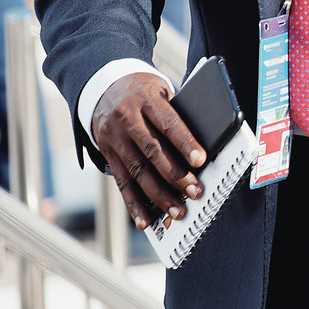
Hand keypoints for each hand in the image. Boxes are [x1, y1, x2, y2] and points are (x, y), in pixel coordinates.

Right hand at [90, 72, 204, 228]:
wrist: (104, 88)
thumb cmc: (145, 92)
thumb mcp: (162, 91)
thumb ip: (178, 113)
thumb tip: (204, 146)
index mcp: (145, 99)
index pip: (168, 123)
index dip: (185, 142)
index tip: (201, 160)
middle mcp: (126, 120)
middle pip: (153, 151)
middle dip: (176, 175)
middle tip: (195, 192)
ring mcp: (114, 139)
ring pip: (137, 171)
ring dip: (158, 195)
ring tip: (177, 211)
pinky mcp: (107, 155)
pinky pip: (121, 182)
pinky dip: (133, 204)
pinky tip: (145, 220)